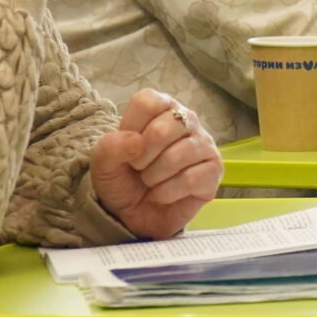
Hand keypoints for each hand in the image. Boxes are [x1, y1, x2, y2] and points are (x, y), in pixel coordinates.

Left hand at [91, 89, 220, 238]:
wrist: (134, 214)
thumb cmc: (122, 179)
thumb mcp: (102, 164)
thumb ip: (109, 147)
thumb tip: (136, 141)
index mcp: (161, 108)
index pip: (147, 102)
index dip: (131, 128)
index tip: (129, 146)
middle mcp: (186, 120)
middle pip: (163, 129)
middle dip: (142, 157)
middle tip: (139, 168)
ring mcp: (204, 145)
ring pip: (177, 156)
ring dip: (153, 177)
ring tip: (150, 181)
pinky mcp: (213, 171)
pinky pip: (190, 179)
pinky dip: (167, 192)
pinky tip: (162, 194)